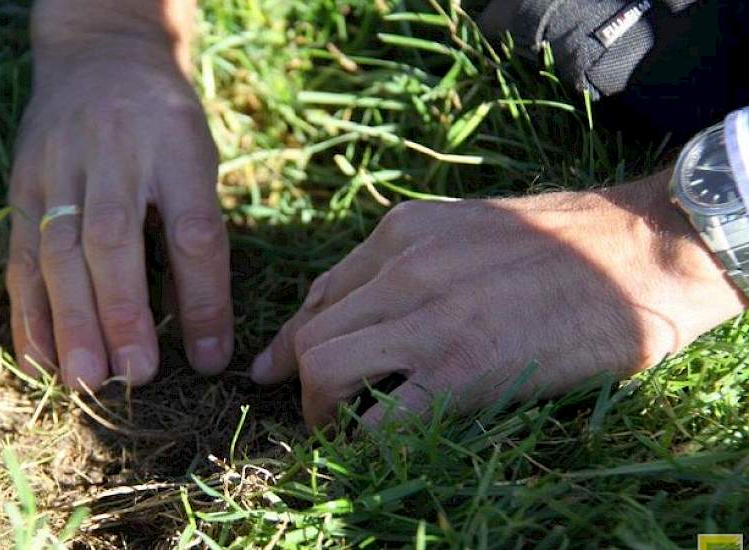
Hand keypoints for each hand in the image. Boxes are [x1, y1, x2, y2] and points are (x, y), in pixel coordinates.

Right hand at [6, 31, 232, 389]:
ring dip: (71, 321)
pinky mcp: (23, 182)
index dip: (201, 297)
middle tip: (134, 377)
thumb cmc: (163, 123)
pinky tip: (39, 358)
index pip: (191, 228)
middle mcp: (114, 153)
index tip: (210, 359)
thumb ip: (196, 234)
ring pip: (59, 249)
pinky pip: (20, 251)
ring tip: (84, 381)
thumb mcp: (197, 159)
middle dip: (122, 313)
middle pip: (113, 239)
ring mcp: (59, 165)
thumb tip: (200, 332)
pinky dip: (29, 310)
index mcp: (175, 145)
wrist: (99, 54)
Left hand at [251, 173, 745, 427]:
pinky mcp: (463, 369)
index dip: (290, 339)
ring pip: (324, 371)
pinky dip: (368, 442)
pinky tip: (385, 444)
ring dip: (321, 410)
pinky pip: (380, 421)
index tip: (276, 369)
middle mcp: (402, 268)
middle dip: (301, 381)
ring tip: (343, 428)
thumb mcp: (466, 227)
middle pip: (311, 336)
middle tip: (320, 410)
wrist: (640, 249)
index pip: (320, 294)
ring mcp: (429, 318)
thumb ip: (408, 260)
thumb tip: (359, 305)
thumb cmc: (563, 243)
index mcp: (401, 232)